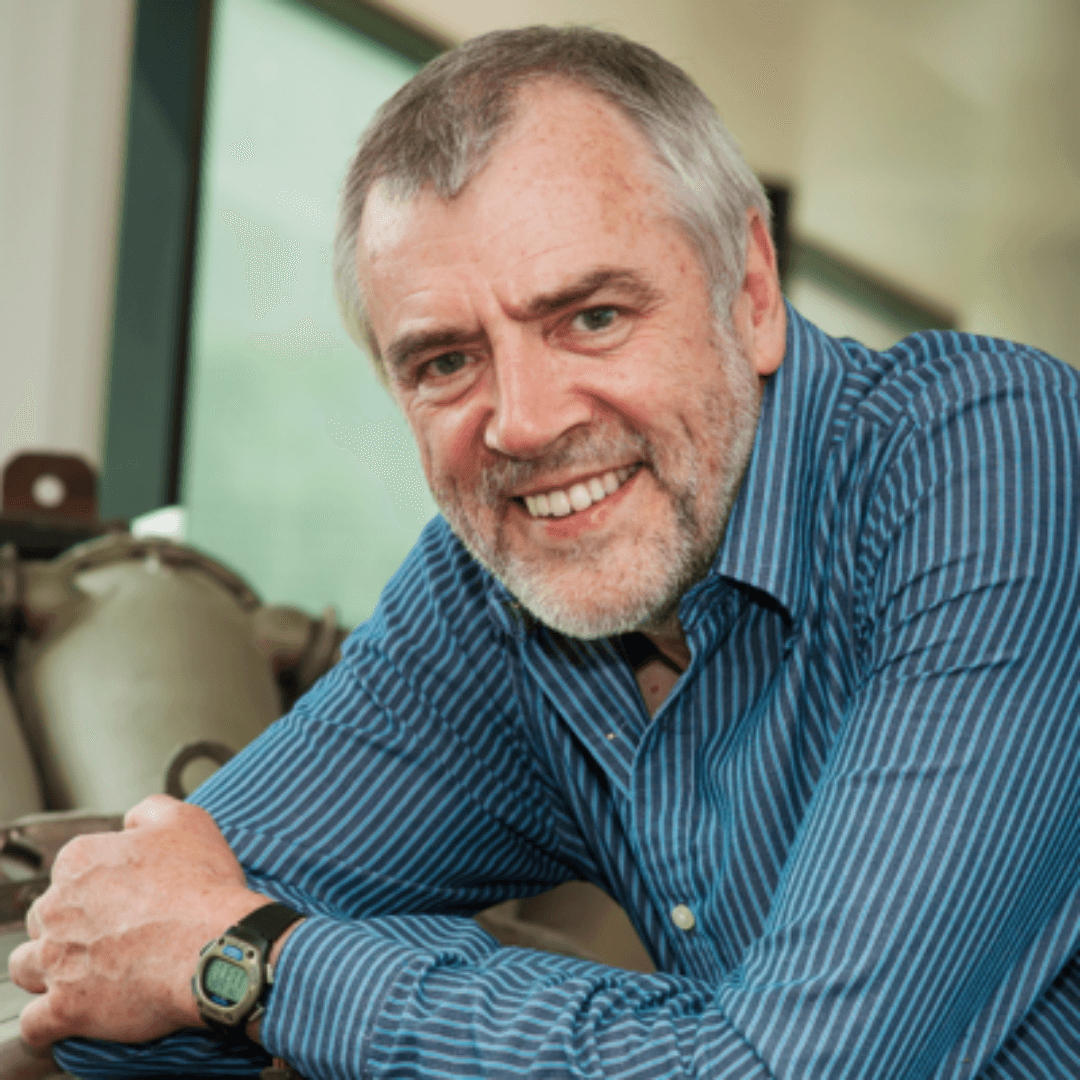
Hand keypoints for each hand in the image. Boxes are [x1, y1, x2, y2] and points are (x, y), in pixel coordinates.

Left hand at [7, 795, 267, 1048]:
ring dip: (48, 968)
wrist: (216, 943)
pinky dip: (48, 1021)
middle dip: (69, 925)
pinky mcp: (66, 1007)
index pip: (69, 871)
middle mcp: (58, 908)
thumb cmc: (204, 884)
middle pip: (45, 917)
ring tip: (83, 971)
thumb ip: (149, 812)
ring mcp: (57, 960)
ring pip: (26, 966)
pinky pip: (36, 1024)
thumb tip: (131, 821)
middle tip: (111, 932)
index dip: (99, 883)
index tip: (125, 895)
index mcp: (80, 861)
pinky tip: (69, 1014)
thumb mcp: (187, 820)